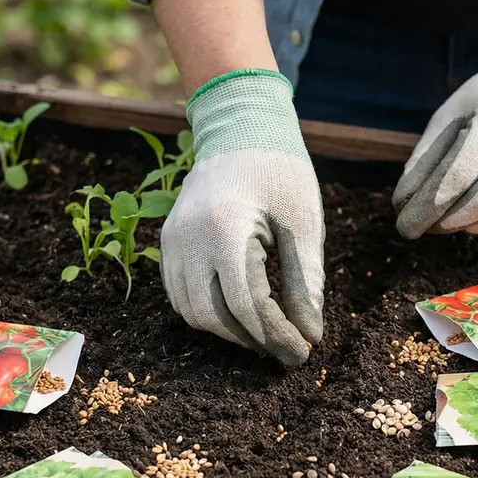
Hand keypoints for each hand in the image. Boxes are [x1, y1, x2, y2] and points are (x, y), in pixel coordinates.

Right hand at [162, 70, 324, 365]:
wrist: (240, 126)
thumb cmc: (279, 170)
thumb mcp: (302, 223)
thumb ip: (305, 281)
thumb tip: (310, 334)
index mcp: (226, 228)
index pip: (248, 304)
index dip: (276, 335)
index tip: (303, 352)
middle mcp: (189, 237)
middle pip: (213, 317)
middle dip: (252, 341)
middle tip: (286, 350)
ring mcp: (172, 240)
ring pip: (191, 312)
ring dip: (228, 332)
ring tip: (265, 335)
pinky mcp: (167, 241)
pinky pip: (179, 295)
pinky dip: (207, 314)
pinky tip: (239, 316)